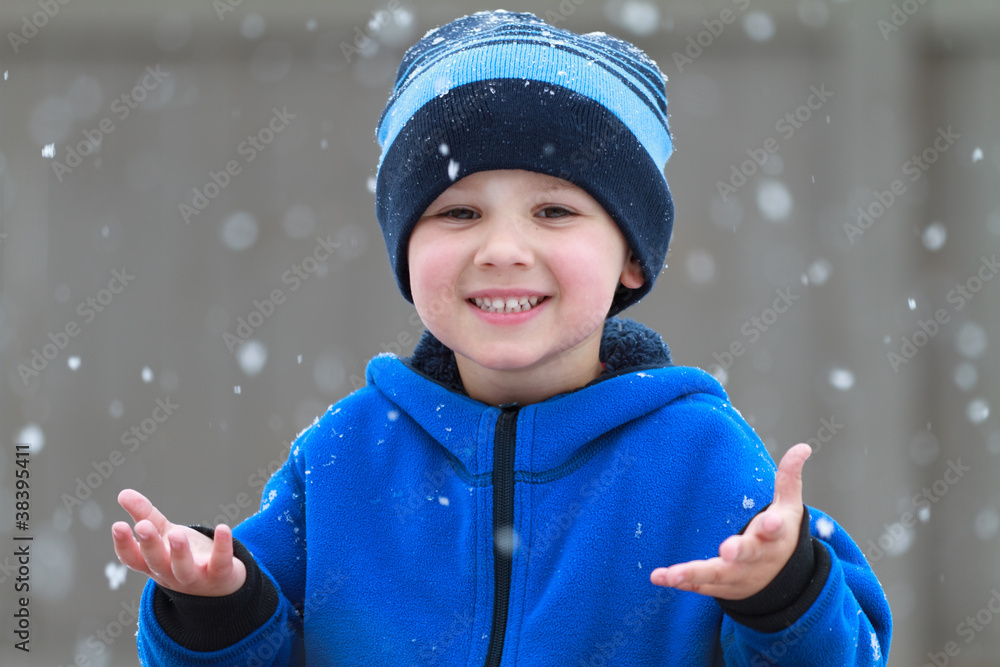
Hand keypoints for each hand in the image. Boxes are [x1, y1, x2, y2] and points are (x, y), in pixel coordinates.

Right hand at [111, 488, 246, 596]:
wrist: (218, 583)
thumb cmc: (183, 555)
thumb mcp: (163, 534)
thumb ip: (144, 514)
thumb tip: (123, 493)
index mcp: (153, 564)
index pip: (133, 558)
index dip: (124, 544)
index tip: (118, 525)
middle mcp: (170, 574)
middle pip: (156, 562)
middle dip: (149, 545)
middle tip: (143, 526)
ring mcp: (195, 577)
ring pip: (183, 569)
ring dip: (179, 552)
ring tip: (177, 533)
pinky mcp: (219, 574)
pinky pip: (220, 563)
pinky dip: (222, 547)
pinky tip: (223, 528)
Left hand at [650, 443, 811, 599]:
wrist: (781, 583)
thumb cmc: (780, 537)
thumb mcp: (789, 509)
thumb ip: (789, 479)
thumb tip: (804, 446)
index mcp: (773, 537)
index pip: (776, 530)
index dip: (774, 526)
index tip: (771, 521)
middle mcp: (755, 558)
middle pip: (746, 555)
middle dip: (737, 552)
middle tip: (727, 549)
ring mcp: (737, 575)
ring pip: (716, 575)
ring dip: (694, 573)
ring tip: (672, 573)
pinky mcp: (720, 586)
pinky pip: (700, 586)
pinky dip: (681, 582)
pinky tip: (659, 577)